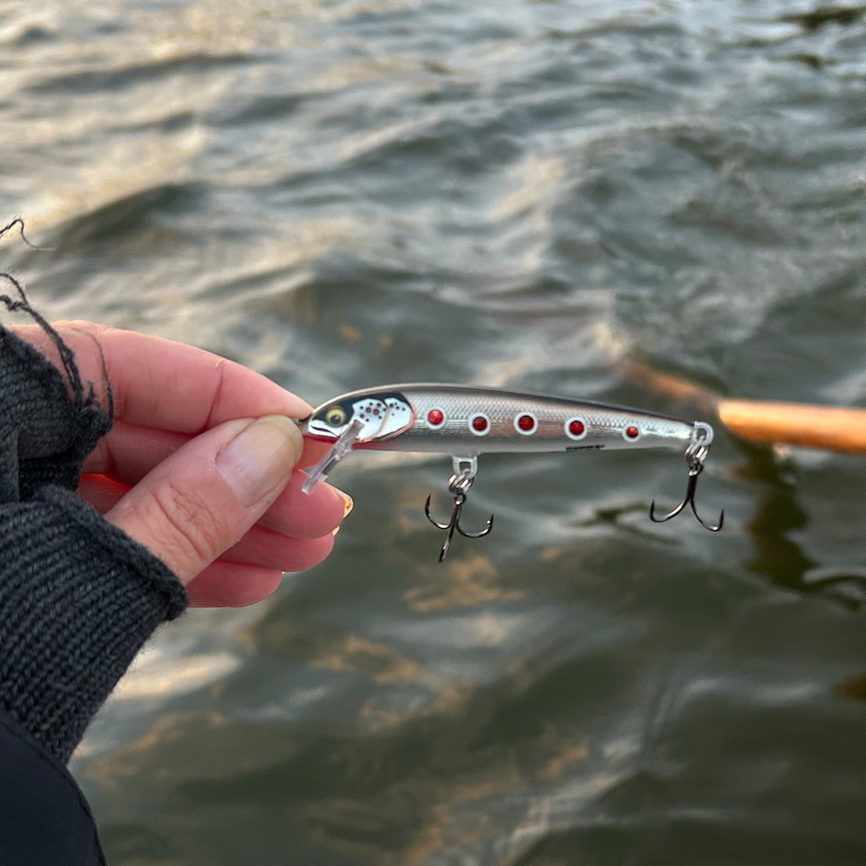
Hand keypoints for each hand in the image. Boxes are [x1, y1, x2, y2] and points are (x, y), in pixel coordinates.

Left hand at [15, 321, 349, 607]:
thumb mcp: (84, 585)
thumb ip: (182, 512)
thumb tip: (274, 447)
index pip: (125, 367)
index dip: (232, 399)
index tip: (312, 434)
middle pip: (135, 435)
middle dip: (240, 481)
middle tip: (322, 511)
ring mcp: (3, 501)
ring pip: (128, 493)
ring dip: (223, 527)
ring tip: (302, 554)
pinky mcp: (16, 553)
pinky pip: (98, 543)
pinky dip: (173, 560)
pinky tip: (248, 578)